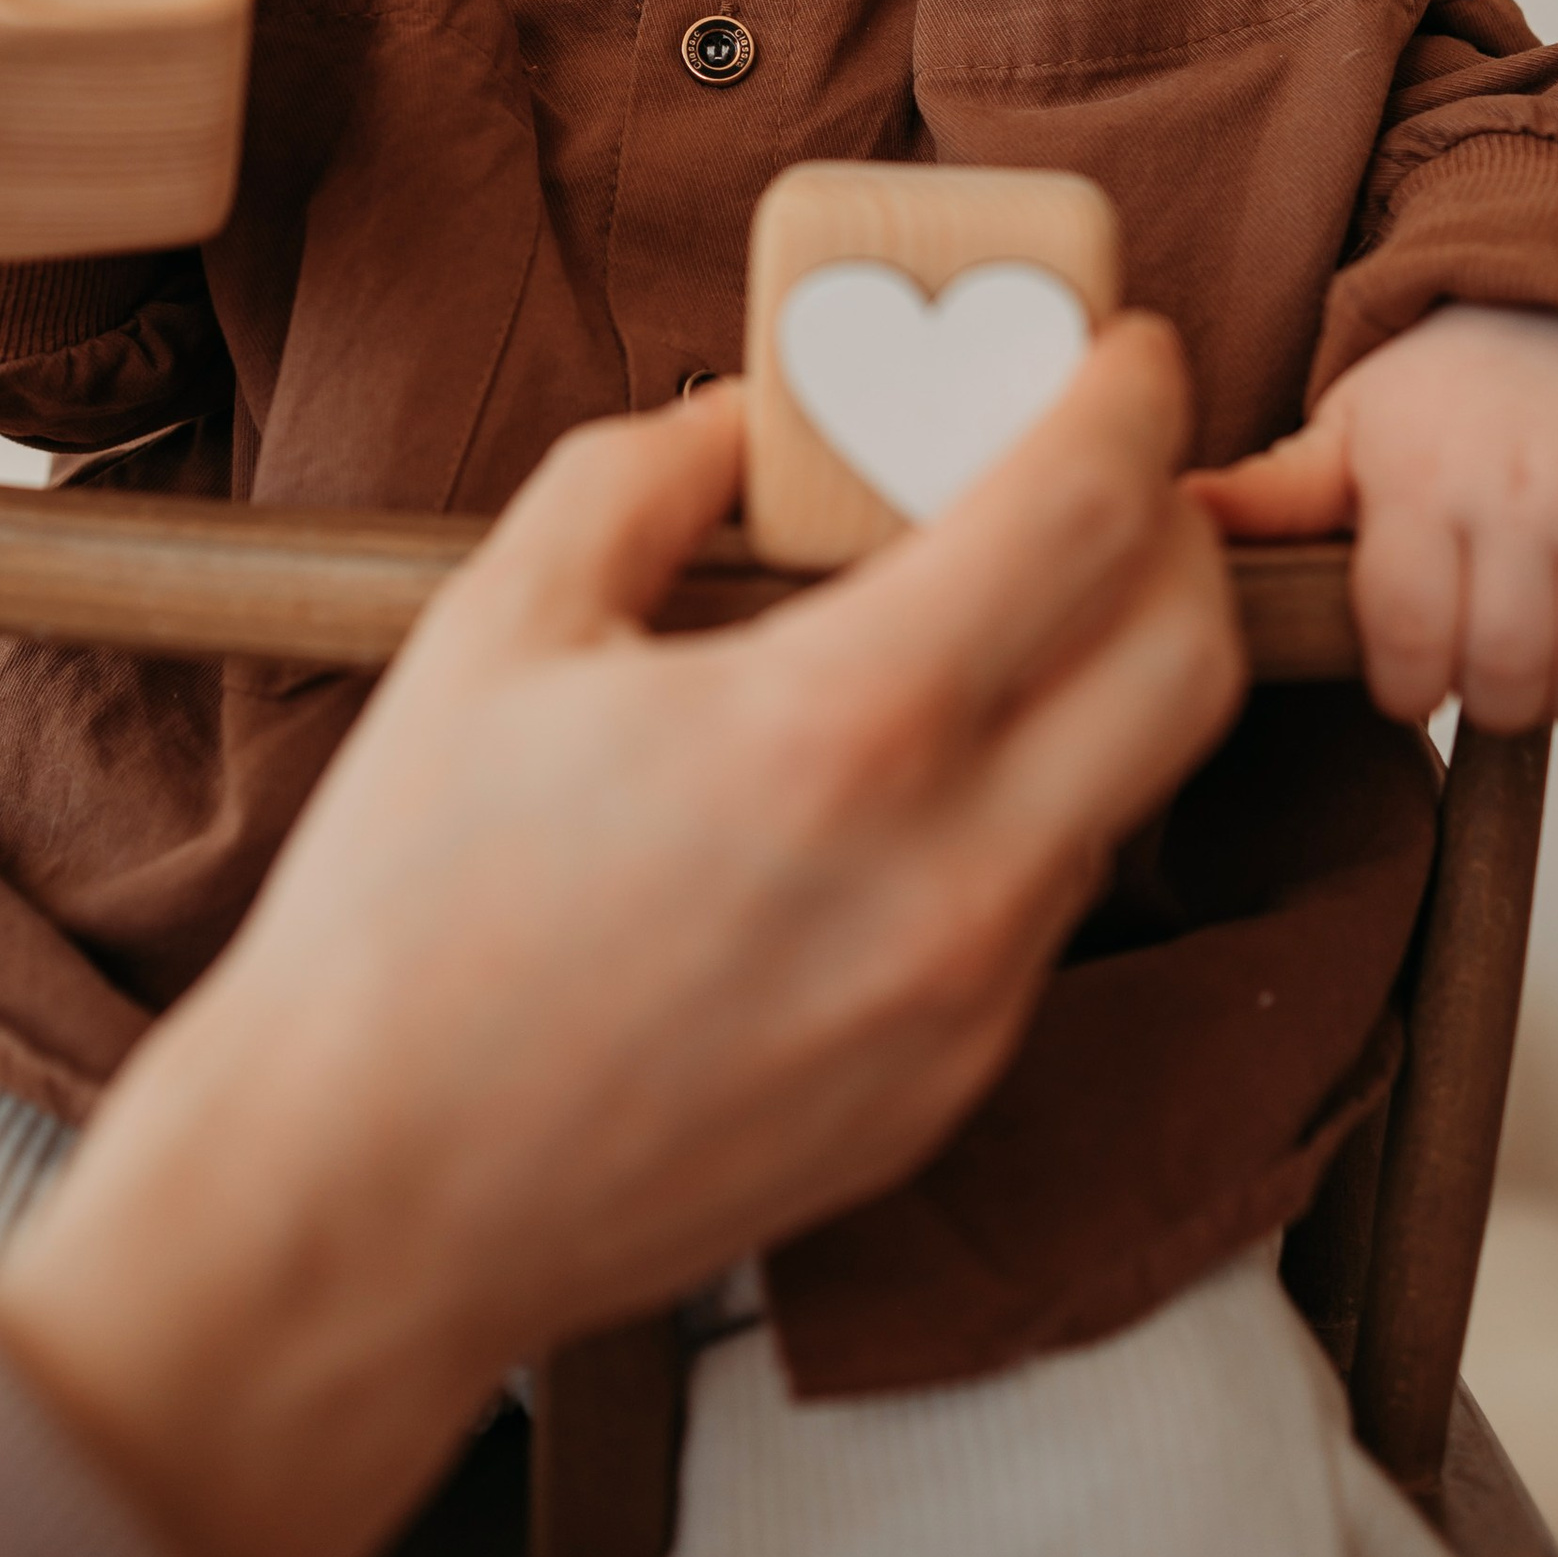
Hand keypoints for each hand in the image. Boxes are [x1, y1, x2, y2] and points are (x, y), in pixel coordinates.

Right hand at [0, 324, 1240, 1556]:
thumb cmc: (408, 913)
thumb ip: (639, 478)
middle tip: (1098, 473)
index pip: (1089, 511)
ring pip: (1129, 786)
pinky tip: (905, 770)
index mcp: (838, 730)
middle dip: (1175, 531)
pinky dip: (1027, 798)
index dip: (1131, 397)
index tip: (1125, 350)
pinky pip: (1046, 901)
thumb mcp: (497, 625)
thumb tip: (740, 425)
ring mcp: (965, 1007)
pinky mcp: (946, 1092)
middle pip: (1191, 655)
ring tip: (988, 612)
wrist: (366, 1205)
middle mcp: (947, 876)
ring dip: (1102, 670)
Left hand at [1188, 306, 1557, 729]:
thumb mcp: (1342, 431)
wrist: (1557, 296)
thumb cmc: (1439, 392)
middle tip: (1481, 676)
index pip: (1411, 638)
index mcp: (1418, 479)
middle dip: (1491, 700)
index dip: (1408, 689)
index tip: (1408, 682)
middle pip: (1511, 667)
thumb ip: (1273, 495)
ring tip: (1547, 662)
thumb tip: (1175, 521)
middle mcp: (1518, 488)